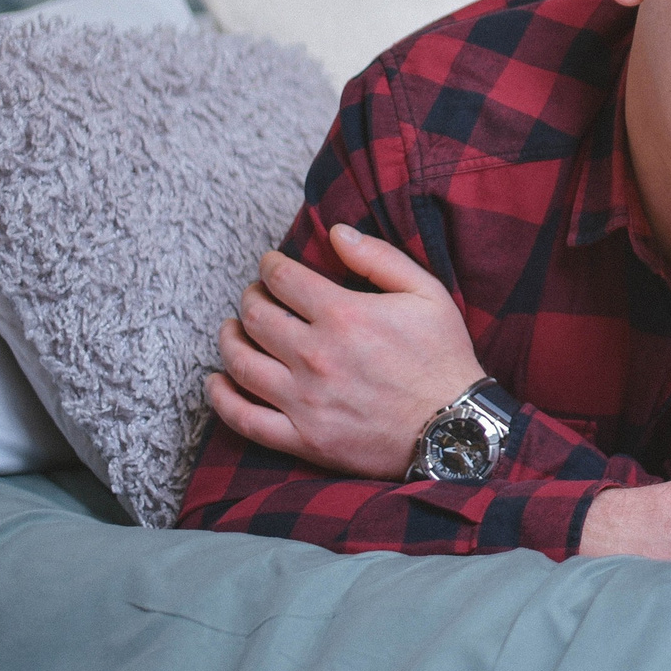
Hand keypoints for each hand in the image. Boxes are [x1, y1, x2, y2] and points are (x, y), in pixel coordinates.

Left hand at [205, 224, 485, 478]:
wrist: (454, 428)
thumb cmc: (443, 358)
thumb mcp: (426, 293)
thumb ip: (379, 258)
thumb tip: (336, 233)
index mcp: (343, 315)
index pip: (283, 280)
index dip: (269, 266)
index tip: (270, 265)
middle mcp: (315, 355)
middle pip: (256, 318)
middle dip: (249, 298)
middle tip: (254, 296)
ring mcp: (303, 400)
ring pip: (241, 364)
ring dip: (229, 340)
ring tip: (232, 330)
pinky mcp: (302, 437)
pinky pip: (244, 419)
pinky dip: (221, 398)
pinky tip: (216, 382)